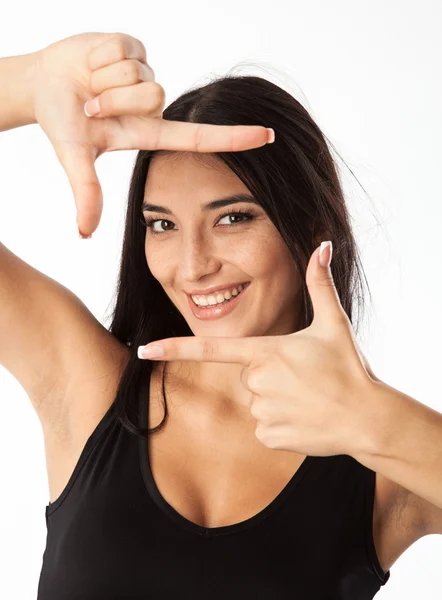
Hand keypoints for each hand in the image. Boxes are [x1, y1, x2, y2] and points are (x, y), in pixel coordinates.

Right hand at [31, 32, 270, 236]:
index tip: (269, 136)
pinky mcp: (136, 47)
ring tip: (90, 87)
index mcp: (150, 133)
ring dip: (102, 79)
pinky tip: (92, 65)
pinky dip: (98, 55)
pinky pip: (125, 48)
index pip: (200, 136)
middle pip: (153, 95)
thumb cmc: (63, 123)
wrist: (43, 83)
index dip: (234, 137)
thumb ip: (86, 192)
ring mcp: (146, 75)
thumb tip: (84, 233)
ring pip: (139, 72)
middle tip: (92, 106)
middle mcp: (153, 105)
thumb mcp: (75, 156)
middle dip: (112, 99)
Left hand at [138, 242, 380, 457]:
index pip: (209, 349)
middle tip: (304, 378)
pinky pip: (264, 427)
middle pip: (248, 376)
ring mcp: (261, 412)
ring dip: (277, 400)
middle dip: (269, 375)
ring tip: (308, 398)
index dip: (173, 347)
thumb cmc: (349, 369)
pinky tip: (305, 419)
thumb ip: (320, 283)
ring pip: (257, 402)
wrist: (368, 419)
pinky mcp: (268, 437)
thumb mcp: (334, 323)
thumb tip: (322, 244)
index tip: (143, 349)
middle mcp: (257, 382)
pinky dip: (281, 423)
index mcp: (265, 352)